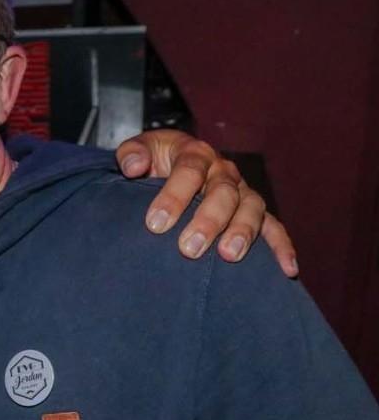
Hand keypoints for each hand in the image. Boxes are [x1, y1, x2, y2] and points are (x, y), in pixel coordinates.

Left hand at [116, 129, 297, 276]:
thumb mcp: (140, 150)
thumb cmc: (153, 162)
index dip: (174, 196)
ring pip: (250, 208)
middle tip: (189, 248)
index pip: (189, 171)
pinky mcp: (254, 212)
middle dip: (208, 220)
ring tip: (229, 256)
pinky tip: (287, 269)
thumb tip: (134, 167)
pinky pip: (274, 227)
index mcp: (195, 153)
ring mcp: (242, 192)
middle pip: (222, 192)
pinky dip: (282, 247)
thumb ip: (131, 154)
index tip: (155, 224)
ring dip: (242, 232)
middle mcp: (223, 171)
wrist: (172, 164)